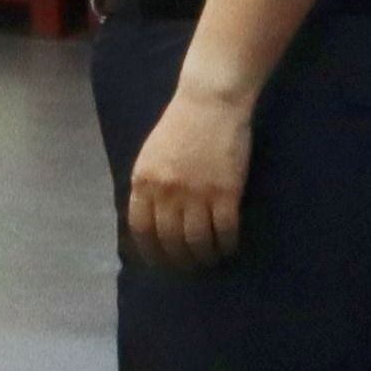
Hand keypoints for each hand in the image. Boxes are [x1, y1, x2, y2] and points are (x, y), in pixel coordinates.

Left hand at [122, 81, 255, 268]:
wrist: (210, 102)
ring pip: (197, 241)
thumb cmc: (180, 126)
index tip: (160, 262)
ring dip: (203, 257)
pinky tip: (229, 249)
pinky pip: (224, 231)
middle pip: (170, 240)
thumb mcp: (150, 156)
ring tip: (210, 261)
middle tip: (189, 268)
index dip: (151, 251)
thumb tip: (149, 220)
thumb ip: (148, 186)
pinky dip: (226, 245)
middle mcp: (166, 192)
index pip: (141, 229)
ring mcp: (196, 194)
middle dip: (179, 260)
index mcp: (143, 182)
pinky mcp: (226, 192)